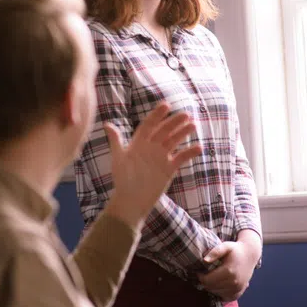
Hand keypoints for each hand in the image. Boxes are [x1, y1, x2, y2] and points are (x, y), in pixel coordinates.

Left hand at [105, 103, 200, 228]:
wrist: (131, 201)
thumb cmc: (122, 180)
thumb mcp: (119, 159)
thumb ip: (116, 141)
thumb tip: (107, 124)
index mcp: (139, 143)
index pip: (149, 125)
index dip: (157, 115)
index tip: (166, 105)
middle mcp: (151, 147)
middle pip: (164, 131)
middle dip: (174, 122)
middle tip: (185, 114)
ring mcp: (161, 157)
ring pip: (174, 141)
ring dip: (183, 133)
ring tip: (193, 125)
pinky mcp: (169, 168)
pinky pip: (181, 158)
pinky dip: (189, 153)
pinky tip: (198, 148)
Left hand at [199, 231, 260, 301]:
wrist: (250, 255)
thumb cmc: (235, 250)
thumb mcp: (225, 246)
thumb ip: (215, 252)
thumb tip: (205, 260)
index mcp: (229, 272)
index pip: (207, 281)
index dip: (200, 276)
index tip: (200, 271)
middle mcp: (234, 283)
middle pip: (211, 288)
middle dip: (205, 282)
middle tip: (205, 274)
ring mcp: (238, 289)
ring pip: (217, 293)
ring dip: (212, 287)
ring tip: (212, 278)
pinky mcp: (239, 292)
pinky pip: (225, 298)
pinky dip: (220, 293)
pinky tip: (219, 285)